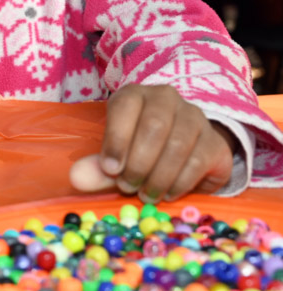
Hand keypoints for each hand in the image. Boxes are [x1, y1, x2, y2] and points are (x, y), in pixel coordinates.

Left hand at [69, 84, 235, 201]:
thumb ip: (97, 168)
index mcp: (134, 95)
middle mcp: (165, 98)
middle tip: (128, 187)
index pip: (125, 107)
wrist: (184, 154)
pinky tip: (167, 194)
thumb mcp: (116, 157)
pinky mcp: (214, 140)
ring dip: (158, 176)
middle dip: (139, 162)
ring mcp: (194, 116)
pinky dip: (180, 182)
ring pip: (177, 144)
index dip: (117, 139)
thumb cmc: (139, 152)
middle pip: (154, 126)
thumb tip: (76, 178)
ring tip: (145, 195)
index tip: (110, 169)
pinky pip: (198, 160)